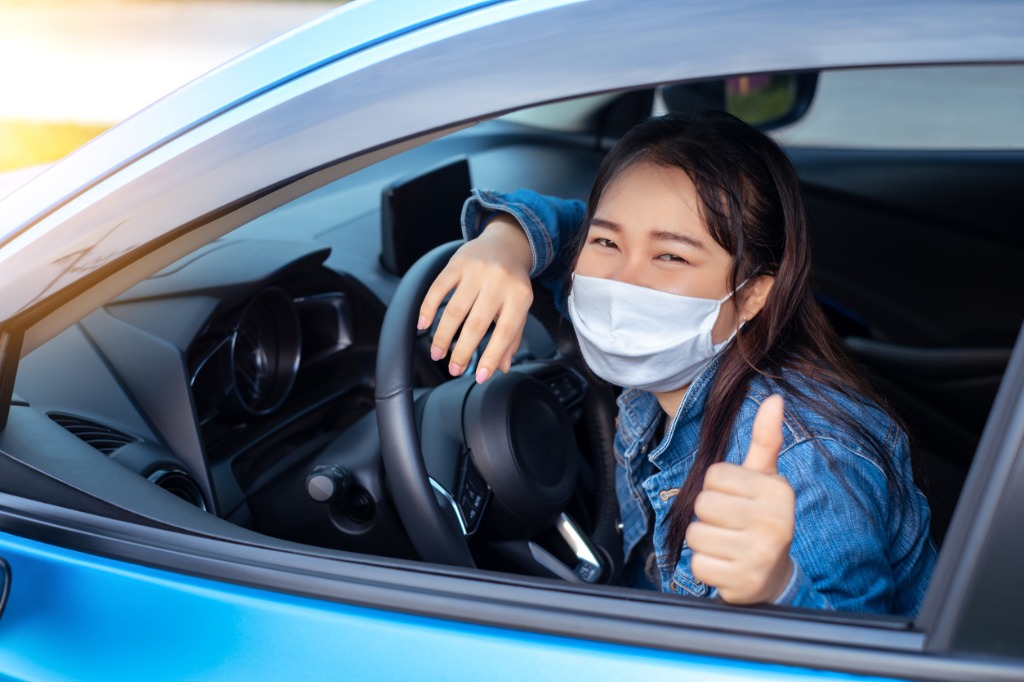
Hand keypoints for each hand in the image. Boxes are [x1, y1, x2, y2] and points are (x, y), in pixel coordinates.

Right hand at [418, 214, 533, 382]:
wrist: (506, 243)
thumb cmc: (513, 282)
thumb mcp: (520, 307)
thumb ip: (512, 337)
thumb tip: (501, 367)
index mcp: (519, 296)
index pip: (506, 332)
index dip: (492, 357)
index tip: (480, 376)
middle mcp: (498, 282)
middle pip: (476, 324)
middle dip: (462, 352)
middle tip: (454, 369)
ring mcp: (477, 271)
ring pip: (455, 310)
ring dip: (443, 336)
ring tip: (437, 353)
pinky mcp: (458, 262)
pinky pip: (438, 288)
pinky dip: (428, 308)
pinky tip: (423, 325)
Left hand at [685, 394, 794, 603]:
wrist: (773, 576)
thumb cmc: (761, 516)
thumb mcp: (764, 478)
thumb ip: (765, 439)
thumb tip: (774, 398)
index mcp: (779, 491)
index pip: (715, 475)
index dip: (717, 486)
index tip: (737, 498)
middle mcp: (775, 523)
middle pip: (703, 503)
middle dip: (708, 514)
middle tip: (730, 524)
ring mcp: (760, 556)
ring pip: (696, 534)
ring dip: (704, 541)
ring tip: (727, 545)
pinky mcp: (743, 583)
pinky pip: (697, 565)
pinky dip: (705, 567)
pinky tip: (726, 565)